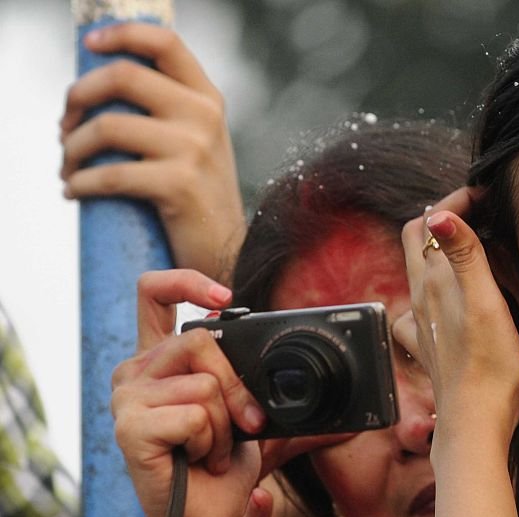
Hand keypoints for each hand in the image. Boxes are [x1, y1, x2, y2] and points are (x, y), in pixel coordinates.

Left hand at [61, 23, 244, 280]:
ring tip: (67, 167)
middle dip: (77, 97)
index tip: (91, 45)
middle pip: (123, 76)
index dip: (122, 34)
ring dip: (71, 149)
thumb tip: (98, 90)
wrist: (228, 252)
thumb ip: (166, 110)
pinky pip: (111, 174)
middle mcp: (204, 116)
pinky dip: (81, 183)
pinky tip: (74, 192)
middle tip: (63, 126)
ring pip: (107, 127)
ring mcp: (195, 149)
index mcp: (207, 99)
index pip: (164, 42)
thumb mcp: (195, 143)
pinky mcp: (180, 185)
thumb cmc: (199, 199)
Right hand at [111, 269, 265, 516]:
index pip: (153, 294)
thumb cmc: (224, 469)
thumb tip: (345, 405)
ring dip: (227, 425)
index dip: (187, 283)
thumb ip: (268, 387)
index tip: (226, 300)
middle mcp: (134, 373)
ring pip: (203, 383)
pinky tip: (198, 460)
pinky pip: (195, 415)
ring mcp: (126, 401)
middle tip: (246, 423)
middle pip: (198, 339)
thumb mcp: (252, 416)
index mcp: (159, 360)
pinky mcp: (129, 429)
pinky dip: (213, 443)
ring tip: (213, 449)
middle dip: (238, 384)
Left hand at [400, 188, 518, 439]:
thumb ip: (464, 255)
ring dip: (436, 253)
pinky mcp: (430, 347)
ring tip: (466, 249)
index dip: (457, 199)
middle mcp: (421, 298)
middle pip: (417, 241)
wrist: (476, 423)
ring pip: (418, 273)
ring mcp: (422, 324)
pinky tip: (444, 304)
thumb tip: (440, 211)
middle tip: (476, 214)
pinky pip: (418, 312)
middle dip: (441, 218)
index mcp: (435, 281)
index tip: (486, 196)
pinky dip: (430, 296)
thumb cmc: (490, 368)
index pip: (432, 220)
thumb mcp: (485, 304)